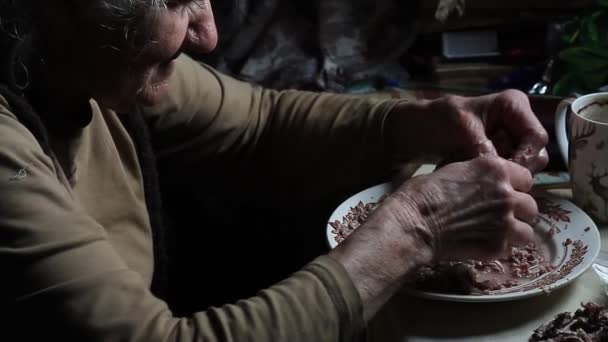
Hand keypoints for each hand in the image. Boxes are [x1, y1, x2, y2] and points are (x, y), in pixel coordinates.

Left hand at [385, 89, 548, 171]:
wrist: (416, 131)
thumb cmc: (437, 120)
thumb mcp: (459, 127)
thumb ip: (481, 145)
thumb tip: (499, 166)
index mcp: (514, 105)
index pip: (536, 137)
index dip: (525, 157)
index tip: (504, 173)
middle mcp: (518, 122)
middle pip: (535, 154)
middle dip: (515, 168)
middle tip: (489, 178)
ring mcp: (510, 140)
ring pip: (523, 167)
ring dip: (503, 175)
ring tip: (477, 176)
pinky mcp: (500, 155)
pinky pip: (508, 173)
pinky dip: (494, 178)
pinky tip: (475, 179)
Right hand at [392, 156, 536, 259]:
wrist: (412, 224)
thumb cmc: (422, 194)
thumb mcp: (452, 170)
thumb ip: (477, 175)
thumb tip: (482, 181)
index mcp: (495, 169)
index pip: (525, 178)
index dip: (513, 187)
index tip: (501, 193)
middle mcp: (506, 194)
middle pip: (530, 205)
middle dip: (516, 211)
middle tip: (497, 216)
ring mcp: (504, 222)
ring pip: (526, 231)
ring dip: (513, 232)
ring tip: (494, 233)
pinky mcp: (497, 246)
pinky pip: (508, 249)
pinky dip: (497, 248)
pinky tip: (480, 244)